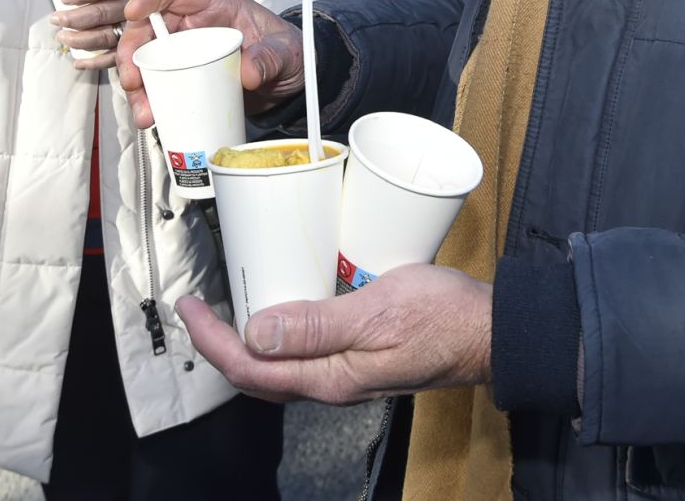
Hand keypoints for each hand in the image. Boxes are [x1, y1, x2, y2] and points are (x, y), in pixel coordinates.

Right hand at [61, 0, 302, 128]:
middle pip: (148, 26)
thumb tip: (250, 71)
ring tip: (144, 109)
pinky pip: (154, 84)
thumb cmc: (284, 52)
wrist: (286, 82)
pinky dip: (146, 101)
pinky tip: (149, 116)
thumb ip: (270, 57)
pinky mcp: (181, 77)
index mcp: (213, 3)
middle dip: (132, 49)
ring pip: (144, 58)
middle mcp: (191, 23)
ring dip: (135, 82)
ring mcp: (183, 51)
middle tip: (132, 77)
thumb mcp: (285, 51)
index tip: (134, 10)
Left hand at [176, 263, 491, 404]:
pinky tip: (285, 303)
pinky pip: (306, 350)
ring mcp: (346, 371)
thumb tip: (255, 333)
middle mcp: (331, 382)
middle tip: (198, 305)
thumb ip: (316, 326)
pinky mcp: (360, 356)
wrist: (493, 331)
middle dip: (219, 343)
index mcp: (329, 377)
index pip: (249, 367)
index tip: (190, 306)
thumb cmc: (444, 319)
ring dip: (246, 338)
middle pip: (257, 373)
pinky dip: (281, 330)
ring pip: (279, 364)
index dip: (211, 339)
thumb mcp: (377, 312)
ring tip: (229, 303)